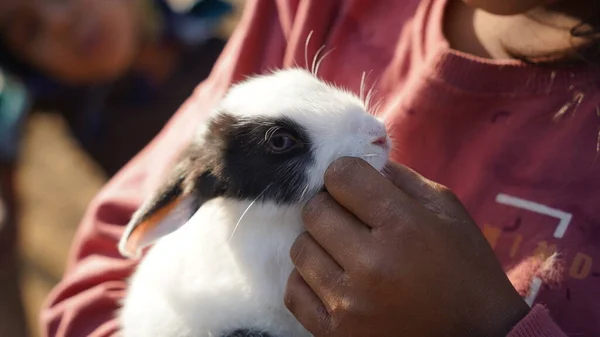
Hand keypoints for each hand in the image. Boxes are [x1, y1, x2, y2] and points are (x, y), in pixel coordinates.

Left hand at [284, 158, 529, 336]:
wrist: (480, 335)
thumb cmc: (465, 266)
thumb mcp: (446, 209)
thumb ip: (399, 179)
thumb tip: (357, 160)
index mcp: (403, 226)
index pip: (340, 175)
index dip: (346, 175)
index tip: (356, 187)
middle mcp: (372, 264)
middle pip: (315, 210)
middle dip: (332, 207)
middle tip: (353, 220)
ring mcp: (349, 303)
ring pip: (301, 248)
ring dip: (320, 244)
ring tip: (347, 253)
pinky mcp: (335, 333)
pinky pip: (294, 291)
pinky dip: (310, 281)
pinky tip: (335, 279)